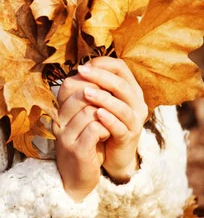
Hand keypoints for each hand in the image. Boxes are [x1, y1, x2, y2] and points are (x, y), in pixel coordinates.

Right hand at [53, 74, 110, 201]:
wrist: (77, 180)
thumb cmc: (85, 146)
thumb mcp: (82, 121)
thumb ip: (86, 101)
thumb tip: (99, 76)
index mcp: (59, 111)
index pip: (70, 84)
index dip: (91, 83)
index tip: (105, 89)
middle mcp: (59, 121)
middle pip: (81, 95)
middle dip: (101, 97)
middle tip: (111, 105)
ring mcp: (66, 136)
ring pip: (90, 111)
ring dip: (106, 115)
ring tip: (109, 123)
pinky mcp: (77, 150)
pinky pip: (94, 129)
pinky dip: (106, 128)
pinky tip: (108, 134)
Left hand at [78, 57, 147, 182]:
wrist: (112, 154)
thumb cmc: (103, 121)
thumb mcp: (100, 100)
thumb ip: (94, 85)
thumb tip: (80, 69)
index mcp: (130, 89)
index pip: (120, 68)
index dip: (102, 64)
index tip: (84, 65)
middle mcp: (136, 103)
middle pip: (121, 84)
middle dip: (100, 76)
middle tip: (81, 72)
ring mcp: (135, 121)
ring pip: (122, 107)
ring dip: (103, 98)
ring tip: (85, 93)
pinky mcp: (129, 137)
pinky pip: (120, 127)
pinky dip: (109, 119)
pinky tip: (97, 114)